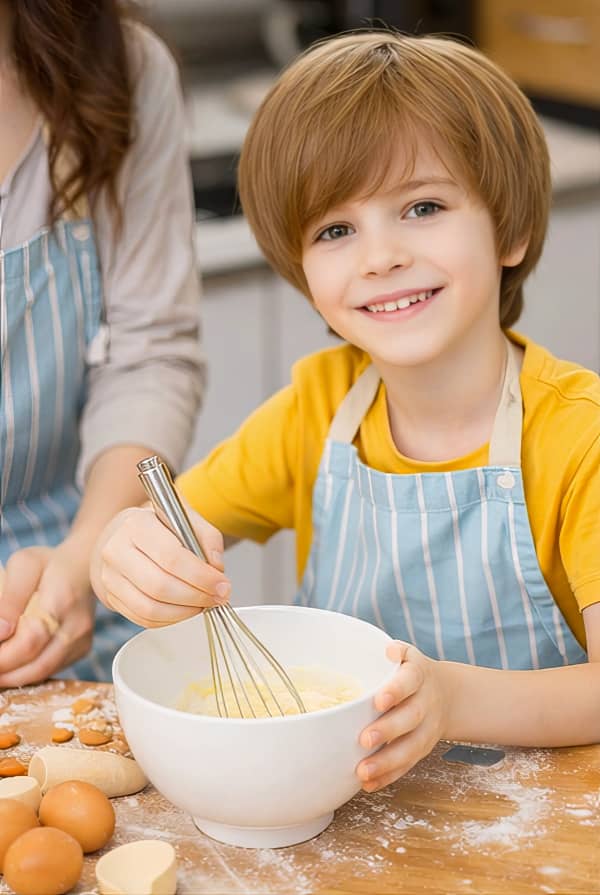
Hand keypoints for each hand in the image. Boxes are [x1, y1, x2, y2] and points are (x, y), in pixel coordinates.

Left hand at [0, 543, 95, 687]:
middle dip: (5, 673)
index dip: (4, 656)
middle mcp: (77, 625)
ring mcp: (82, 639)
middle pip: (38, 665)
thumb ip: (10, 597)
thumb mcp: (23, 564)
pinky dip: (28, 672)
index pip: (31, 639)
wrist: (84, 567)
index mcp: (62, 600)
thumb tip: (0, 632)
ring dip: (14, 676)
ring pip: (44, 672)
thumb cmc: (49, 564)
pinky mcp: (82, 649)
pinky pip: (51, 669)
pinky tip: (14, 662)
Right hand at [90, 504, 231, 627]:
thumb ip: (207, 539)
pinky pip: (143, 618)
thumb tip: (216, 568)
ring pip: (150, 608)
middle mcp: (117, 550)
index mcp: (137, 525)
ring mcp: (110, 577)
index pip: (171, 557)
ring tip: (203, 604)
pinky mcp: (111, 597)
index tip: (222, 585)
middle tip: (217, 598)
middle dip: (196, 597)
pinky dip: (170, 620)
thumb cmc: (158, 528)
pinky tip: (185, 609)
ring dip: (185, 612)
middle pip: (160, 586)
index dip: (200, 576)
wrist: (122, 536)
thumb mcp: (186, 519)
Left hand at [356, 642, 448, 791]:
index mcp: (419, 675)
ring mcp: (427, 729)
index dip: (396, 691)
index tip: (379, 700)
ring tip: (362, 771)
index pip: (410, 681)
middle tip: (364, 739)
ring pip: (411, 747)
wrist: (445, 694)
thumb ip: (397, 652)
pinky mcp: (422, 749)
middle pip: (411, 718)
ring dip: (387, 762)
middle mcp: (426, 703)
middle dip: (388, 730)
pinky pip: (407, 765)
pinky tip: (368, 783)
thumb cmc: (411, 673)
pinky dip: (388, 776)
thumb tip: (387, 650)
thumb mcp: (407, 656)